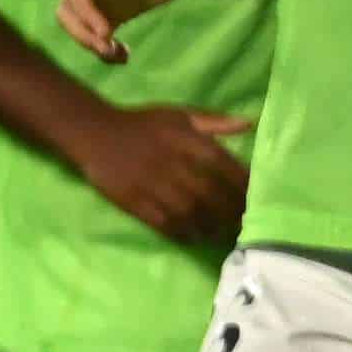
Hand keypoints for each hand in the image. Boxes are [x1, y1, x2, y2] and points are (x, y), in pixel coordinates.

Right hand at [53, 0, 206, 61]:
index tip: (107, 32)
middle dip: (81, 33)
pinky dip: (106, 48)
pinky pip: (102, 34)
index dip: (85, 13)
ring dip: (92, 44)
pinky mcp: (119, 10)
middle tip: (107, 48)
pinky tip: (124, 56)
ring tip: (117, 55)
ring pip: (80, 26)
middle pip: (68, 11)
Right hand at [73, 102, 254, 246]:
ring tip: (221, 235)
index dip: (244, 186)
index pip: (226, 167)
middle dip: (230, 213)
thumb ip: (214, 121)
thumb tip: (249, 124)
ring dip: (210, 227)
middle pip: (212, 195)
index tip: (256, 199)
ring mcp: (154, 185)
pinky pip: (164, 223)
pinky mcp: (135, 201)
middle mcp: (174, 164)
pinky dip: (182, 233)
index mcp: (188, 141)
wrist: (96, 133)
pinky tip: (193, 237)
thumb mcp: (179, 114)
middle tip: (242, 224)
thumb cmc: (142, 124)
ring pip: (191, 213)